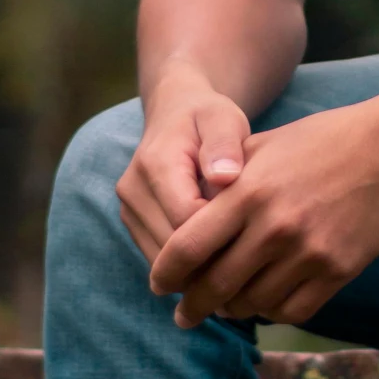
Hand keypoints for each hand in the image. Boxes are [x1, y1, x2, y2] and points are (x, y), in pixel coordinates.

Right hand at [117, 71, 251, 262]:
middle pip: (172, 247)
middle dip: (211, 253)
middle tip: (247, 243)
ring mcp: (128, 210)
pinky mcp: (132, 224)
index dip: (221, 229)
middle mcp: (133, 190)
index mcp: (156, 164)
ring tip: (232, 246)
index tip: (250, 222)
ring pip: (163, 262)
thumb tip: (224, 177)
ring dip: (198, 264)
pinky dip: (186, 264)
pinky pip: (159, 260)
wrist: (175, 114)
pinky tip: (214, 248)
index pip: (186, 219)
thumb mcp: (224, 118)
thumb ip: (225, 144)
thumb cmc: (207, 117)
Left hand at [150, 84, 378, 329]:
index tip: (159, 285)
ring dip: (234, 309)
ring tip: (228, 305)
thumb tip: (184, 212)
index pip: (187, 247)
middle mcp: (273, 226)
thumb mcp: (264, 145)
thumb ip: (224, 177)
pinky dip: (272, 311)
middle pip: (214, 286)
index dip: (165, 273)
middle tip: (184, 314)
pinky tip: (267, 300)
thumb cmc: (321, 142)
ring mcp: (307, 252)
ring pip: (252, 303)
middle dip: (193, 306)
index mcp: (248, 191)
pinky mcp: (337, 271)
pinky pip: (291, 311)